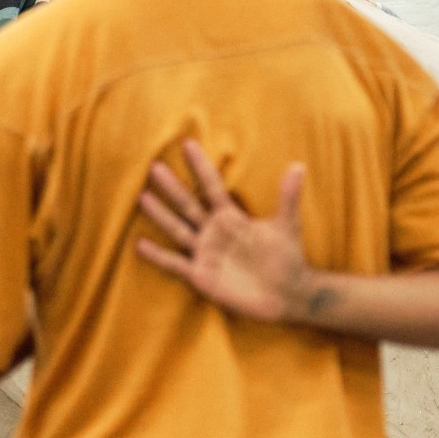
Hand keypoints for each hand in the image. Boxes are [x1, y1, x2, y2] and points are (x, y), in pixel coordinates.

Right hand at [135, 140, 310, 321]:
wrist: (287, 294)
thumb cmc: (288, 258)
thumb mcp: (287, 225)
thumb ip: (288, 197)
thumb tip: (299, 165)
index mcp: (232, 217)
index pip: (212, 186)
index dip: (201, 166)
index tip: (188, 143)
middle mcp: (214, 232)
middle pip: (188, 204)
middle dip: (172, 187)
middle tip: (154, 166)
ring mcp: (206, 253)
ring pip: (178, 229)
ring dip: (161, 214)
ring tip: (143, 197)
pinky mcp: (201, 276)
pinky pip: (175, 264)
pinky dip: (158, 255)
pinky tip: (140, 244)